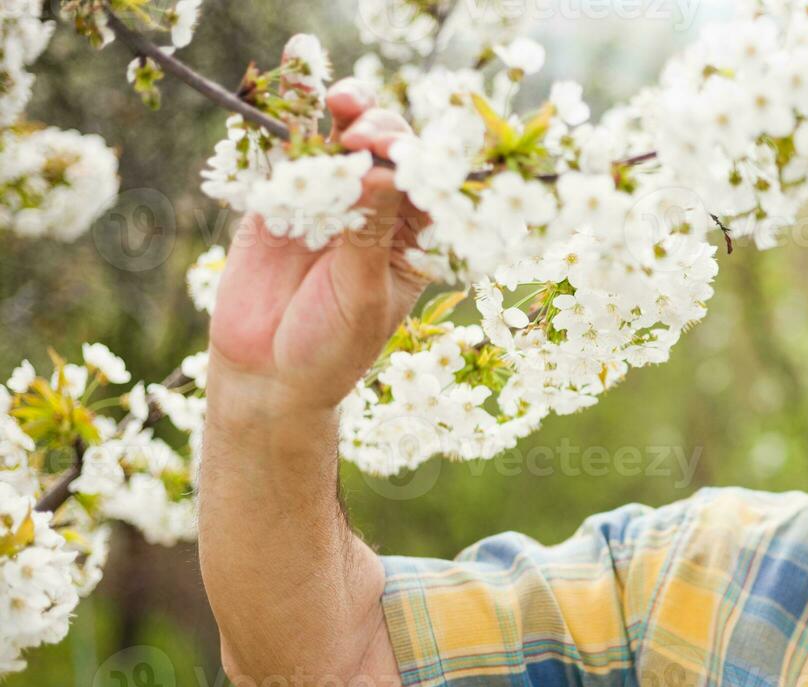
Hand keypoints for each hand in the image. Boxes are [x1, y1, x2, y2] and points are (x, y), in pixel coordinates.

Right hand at [207, 79, 432, 417]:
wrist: (268, 374)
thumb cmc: (333, 347)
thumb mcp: (362, 293)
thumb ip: (367, 233)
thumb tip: (382, 172)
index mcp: (413, 239)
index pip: (428, 186)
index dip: (422, 162)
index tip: (406, 156)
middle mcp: (377, 211)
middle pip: (390, 152)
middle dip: (384, 132)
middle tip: (365, 137)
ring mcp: (330, 200)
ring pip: (344, 140)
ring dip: (349, 112)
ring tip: (344, 101)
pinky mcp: (281, 197)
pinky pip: (292, 151)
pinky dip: (295, 116)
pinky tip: (300, 80)